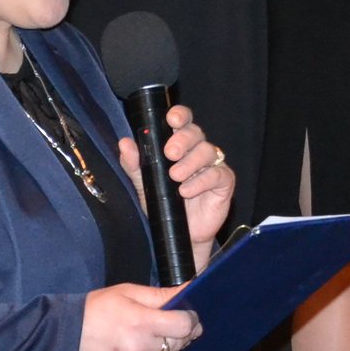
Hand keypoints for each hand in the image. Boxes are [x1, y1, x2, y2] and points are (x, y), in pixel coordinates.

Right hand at [76, 283, 200, 350]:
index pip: (184, 326)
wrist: (62, 338)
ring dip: (162, 349)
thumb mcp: (126, 293)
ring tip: (142, 338)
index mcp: (141, 322)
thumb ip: (159, 294)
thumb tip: (189, 290)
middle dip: (178, 333)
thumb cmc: (94, 310)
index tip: (187, 316)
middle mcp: (140, 349)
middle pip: (178, 343)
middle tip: (166, 325)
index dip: (190, 320)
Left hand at [117, 104, 235, 269]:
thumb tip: (124, 143)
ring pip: (207, 151)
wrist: (179, 235)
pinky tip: (186, 190)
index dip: (180, 115)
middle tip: (170, 153)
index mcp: (180, 145)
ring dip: (190, 162)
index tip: (171, 119)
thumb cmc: (164, 204)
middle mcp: (197, 151)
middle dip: (183, 139)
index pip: (183, 122)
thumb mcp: (144, 184)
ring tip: (175, 176)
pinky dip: (201, 181)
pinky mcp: (224, 182)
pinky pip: (217, 174)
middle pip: (196, 133)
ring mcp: (213, 165)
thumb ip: (134, 164)